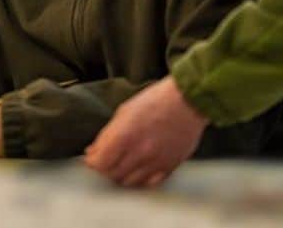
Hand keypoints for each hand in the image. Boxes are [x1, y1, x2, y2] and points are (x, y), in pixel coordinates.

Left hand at [84, 76, 207, 187]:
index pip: (100, 163)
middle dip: (106, 168)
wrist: (189, 101)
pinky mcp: (170, 166)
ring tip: (124, 163)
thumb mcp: (125, 111)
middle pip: (113, 175)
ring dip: (123, 175)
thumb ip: (107, 135)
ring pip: (130, 182)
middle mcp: (139, 152)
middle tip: (107, 160)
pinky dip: (141, 178)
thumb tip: (93, 152)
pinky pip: (150, 182)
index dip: (93, 162)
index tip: (93, 158)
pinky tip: (140, 168)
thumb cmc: (156, 100)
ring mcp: (156, 162)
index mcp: (124, 135)